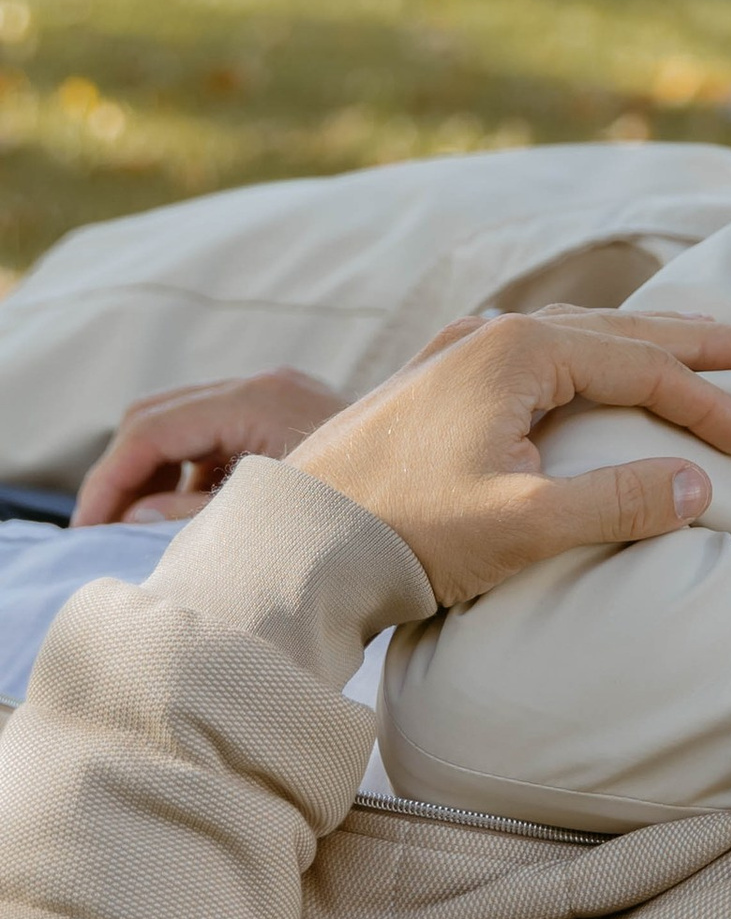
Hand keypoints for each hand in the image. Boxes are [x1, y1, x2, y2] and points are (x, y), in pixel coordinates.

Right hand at [75, 368, 350, 525]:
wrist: (456, 498)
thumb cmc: (377, 514)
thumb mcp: (279, 517)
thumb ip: (199, 519)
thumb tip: (136, 519)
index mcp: (260, 399)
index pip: (152, 428)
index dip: (109, 479)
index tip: (87, 528)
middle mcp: (267, 387)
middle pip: (159, 417)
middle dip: (123, 474)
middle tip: (100, 530)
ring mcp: (281, 398)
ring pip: (185, 425)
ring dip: (155, 474)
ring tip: (139, 531)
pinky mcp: (292, 419)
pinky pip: (218, 436)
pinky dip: (191, 473)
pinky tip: (195, 519)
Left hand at [289, 310, 730, 607]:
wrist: (296, 541)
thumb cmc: (405, 531)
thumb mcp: (524, 523)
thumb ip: (618, 501)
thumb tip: (698, 483)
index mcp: (518, 352)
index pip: (643, 366)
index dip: (708, 401)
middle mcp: (489, 336)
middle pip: (617, 328)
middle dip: (691, 339)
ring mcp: (457, 355)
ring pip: (575, 334)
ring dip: (640, 341)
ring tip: (692, 346)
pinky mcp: (435, 386)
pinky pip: (537, 351)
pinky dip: (589, 354)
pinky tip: (591, 367)